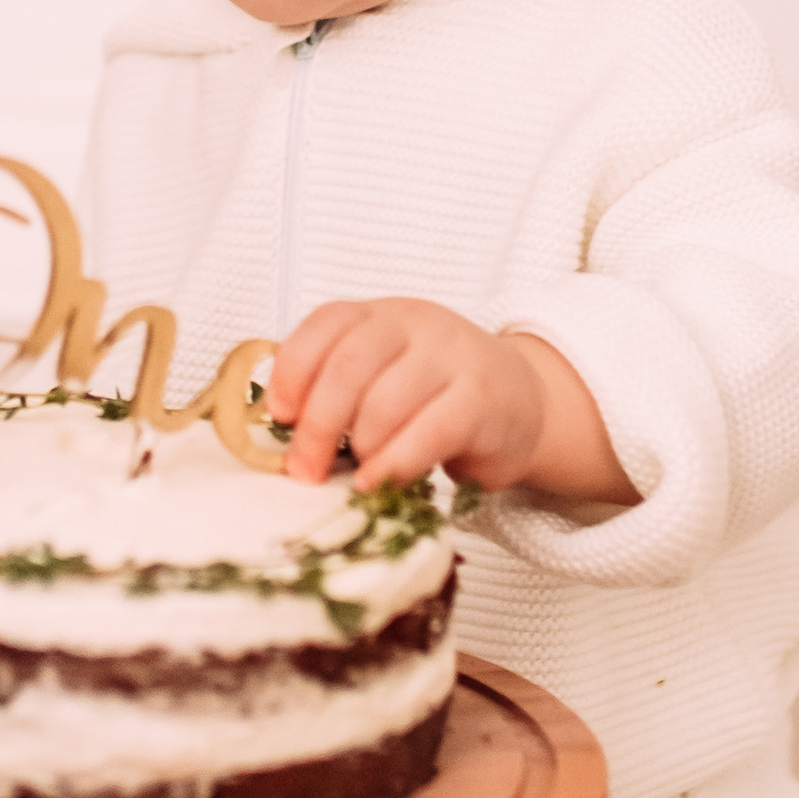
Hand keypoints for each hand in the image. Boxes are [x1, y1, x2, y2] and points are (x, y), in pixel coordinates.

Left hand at [266, 295, 636, 502]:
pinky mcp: (481, 400)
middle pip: (348, 367)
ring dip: (359, 448)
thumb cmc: (435, 395)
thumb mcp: (384, 374)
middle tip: (304, 470)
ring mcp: (452, 357)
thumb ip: (335, 387)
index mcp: (380, 314)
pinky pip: (427, 433)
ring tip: (356, 472)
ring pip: (384, 403)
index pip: (326, 325)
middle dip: (316, 426)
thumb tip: (276, 429)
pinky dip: (393, 464)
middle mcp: (416, 324)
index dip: (293, 371)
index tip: (278, 416)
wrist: (522, 401)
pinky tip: (379, 483)